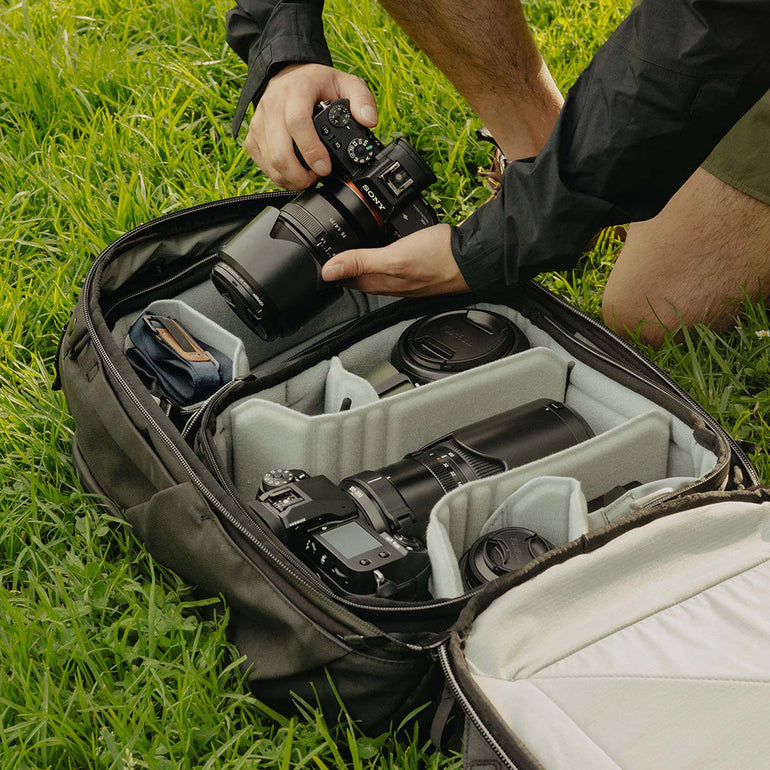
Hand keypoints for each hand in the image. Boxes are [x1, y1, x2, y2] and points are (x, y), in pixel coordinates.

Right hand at [245, 63, 377, 190]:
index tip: (324, 168)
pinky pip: (263, 164)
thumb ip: (362, 99)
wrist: (288, 75)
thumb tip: (369, 121)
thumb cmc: (317, 83)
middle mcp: (272, 105)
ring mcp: (259, 122)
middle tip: (316, 179)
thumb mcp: (344, 82)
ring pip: (271, 163)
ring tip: (307, 178)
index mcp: (296, 91)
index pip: (298, 123)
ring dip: (291, 179)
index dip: (311, 150)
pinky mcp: (252, 136)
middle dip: (300, 175)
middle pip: (280, 152)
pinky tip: (293, 173)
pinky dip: (279, 175)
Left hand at [320, 224, 468, 296]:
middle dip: (343, 262)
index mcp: (380, 282)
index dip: (330, 268)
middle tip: (331, 245)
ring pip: (374, 266)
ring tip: (351, 241)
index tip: (318, 256)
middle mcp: (390, 282)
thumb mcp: (393, 257)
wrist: (472, 257)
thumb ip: (360, 262)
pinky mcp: (416, 265)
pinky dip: (382, 249)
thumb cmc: (438, 259)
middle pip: (357, 274)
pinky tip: (384, 239)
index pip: (344, 279)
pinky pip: (391, 259)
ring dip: (362, 255)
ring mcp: (404, 275)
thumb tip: (328, 271)